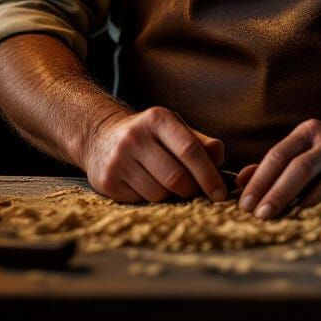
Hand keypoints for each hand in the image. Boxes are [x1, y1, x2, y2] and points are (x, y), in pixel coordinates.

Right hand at [82, 106, 226, 203]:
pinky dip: (150, 199)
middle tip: (196, 193)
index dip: (208, 175)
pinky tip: (145, 185)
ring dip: (170, 196)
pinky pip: (140, 201)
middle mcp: (135, 136)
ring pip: (159, 194)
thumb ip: (200, 142)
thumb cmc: (148, 135)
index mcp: (157, 118)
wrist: (100, 137)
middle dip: (192, 190)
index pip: (189, 150)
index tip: (220, 193)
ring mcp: (119, 159)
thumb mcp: (173, 128)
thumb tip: (219, 159)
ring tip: (167, 184)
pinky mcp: (107, 181)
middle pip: (176, 177)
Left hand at [235, 118, 320, 218]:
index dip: (261, 180)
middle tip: (260, 217)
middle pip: (300, 168)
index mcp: (311, 131)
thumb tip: (240, 181)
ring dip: (302, 206)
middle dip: (277, 194)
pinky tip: (316, 223)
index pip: (280, 154)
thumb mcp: (308, 147)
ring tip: (284, 221)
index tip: (245, 204)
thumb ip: (276, 163)